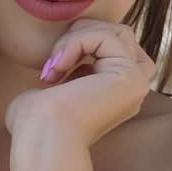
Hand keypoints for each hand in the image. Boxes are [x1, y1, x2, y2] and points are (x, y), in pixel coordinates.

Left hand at [5, 18, 155, 152]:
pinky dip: (76, 42)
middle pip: (119, 35)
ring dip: (77, 38)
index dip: (80, 45)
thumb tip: (60, 70)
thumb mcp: (51, 92)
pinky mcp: (131, 76)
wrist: (42, 137)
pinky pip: (107, 36)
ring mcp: (136, 83)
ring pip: (115, 32)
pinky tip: (59, 66)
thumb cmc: (35, 123)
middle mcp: (131, 89)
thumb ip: (65, 76)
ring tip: (56, 64)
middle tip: (54, 60)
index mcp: (115, 94)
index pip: (110, 48)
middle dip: (82, 35)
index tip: (50, 70)